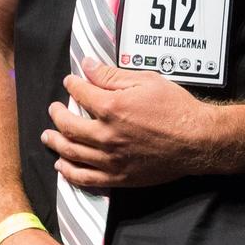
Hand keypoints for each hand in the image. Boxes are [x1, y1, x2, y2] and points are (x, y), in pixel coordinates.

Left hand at [41, 58, 218, 188]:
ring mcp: (111, 159)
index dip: (72, 85)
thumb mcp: (146, 81)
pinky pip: (85, 178)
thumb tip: (87, 66)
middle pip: (69, 126)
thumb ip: (112, 75)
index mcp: (112, 107)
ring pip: (72, 153)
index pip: (81, 93)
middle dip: (57, 115)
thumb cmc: (175, 107)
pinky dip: (69, 172)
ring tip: (48, 137)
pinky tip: (62, 166)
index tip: (70, 82)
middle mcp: (106, 135)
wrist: (197, 140)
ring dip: (56, 143)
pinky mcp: (118, 177)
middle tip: (54, 110)